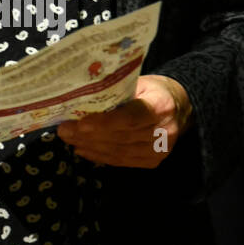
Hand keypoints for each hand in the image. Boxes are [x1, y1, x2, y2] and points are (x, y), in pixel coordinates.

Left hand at [56, 75, 193, 167]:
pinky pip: (122, 161)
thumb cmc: (152, 90)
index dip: (105, 123)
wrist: (179, 106)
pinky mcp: (154, 161)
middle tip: (64, 130)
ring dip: (90, 147)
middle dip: (89, 135)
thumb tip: (80, 98)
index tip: (81, 124)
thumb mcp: (138, 82)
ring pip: (119, 152)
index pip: (131, 117)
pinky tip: (83, 149)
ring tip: (69, 139)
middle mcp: (164, 130)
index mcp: (161, 105)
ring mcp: (160, 149)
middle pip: (121, 137)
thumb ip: (116, 92)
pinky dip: (100, 156)